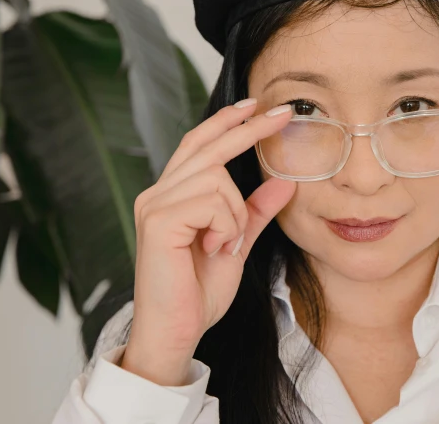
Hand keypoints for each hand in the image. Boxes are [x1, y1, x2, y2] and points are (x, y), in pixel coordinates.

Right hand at [120, 99, 295, 385]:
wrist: (177, 332)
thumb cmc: (198, 292)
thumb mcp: (236, 244)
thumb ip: (255, 212)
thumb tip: (284, 181)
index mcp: (172, 196)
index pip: (198, 144)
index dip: (225, 122)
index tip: (255, 106)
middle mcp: (158, 194)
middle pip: (206, 147)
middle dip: (248, 129)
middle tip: (284, 114)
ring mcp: (155, 205)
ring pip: (216, 178)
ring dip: (235, 213)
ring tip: (225, 244)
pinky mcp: (158, 221)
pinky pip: (211, 202)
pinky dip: (226, 226)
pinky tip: (215, 249)